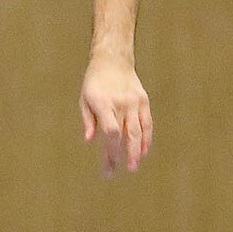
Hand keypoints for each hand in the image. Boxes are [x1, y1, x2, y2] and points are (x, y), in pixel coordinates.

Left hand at [79, 53, 151, 177]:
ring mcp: (134, 102)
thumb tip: (90, 140)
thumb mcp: (84, 99)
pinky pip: (147, 122)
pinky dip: (147, 138)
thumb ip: (88, 120)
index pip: (111, 132)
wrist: (113, 60)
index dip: (111, 150)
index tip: (110, 163)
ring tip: (134, 166)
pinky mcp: (143, 100)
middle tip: (124, 171)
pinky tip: (144, 151)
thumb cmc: (94, 82)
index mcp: (104, 104)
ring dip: (137, 150)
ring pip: (139, 131)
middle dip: (125, 155)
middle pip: (126, 134)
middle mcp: (121, 104)